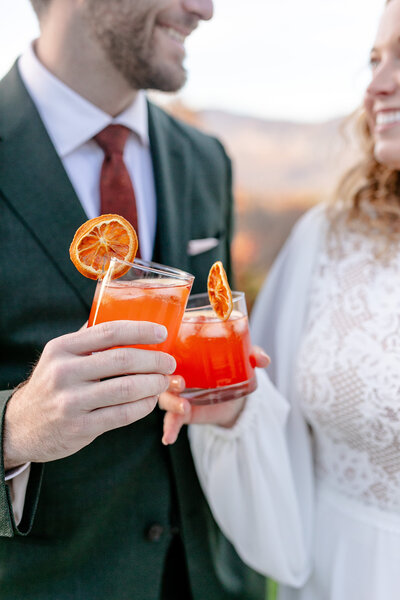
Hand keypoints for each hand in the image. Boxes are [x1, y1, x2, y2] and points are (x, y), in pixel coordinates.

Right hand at [4, 321, 175, 469]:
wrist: (20, 426)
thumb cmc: (52, 385)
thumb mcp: (60, 356)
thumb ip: (88, 339)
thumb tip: (126, 315)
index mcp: (62, 348)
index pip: (109, 332)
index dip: (140, 330)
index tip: (162, 333)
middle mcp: (64, 372)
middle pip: (122, 360)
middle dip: (154, 361)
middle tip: (169, 363)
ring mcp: (70, 402)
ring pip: (126, 389)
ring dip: (153, 384)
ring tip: (163, 381)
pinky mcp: (79, 428)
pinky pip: (122, 415)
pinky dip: (142, 407)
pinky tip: (150, 401)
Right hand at [159, 346, 269, 444]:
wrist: (235, 397)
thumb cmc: (232, 371)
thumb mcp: (242, 362)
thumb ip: (253, 357)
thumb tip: (264, 360)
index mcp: (189, 359)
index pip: (171, 354)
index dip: (168, 356)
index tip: (174, 360)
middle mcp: (180, 376)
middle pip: (165, 377)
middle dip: (169, 381)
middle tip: (181, 384)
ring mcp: (179, 396)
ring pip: (166, 399)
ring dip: (171, 403)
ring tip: (184, 408)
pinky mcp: (183, 414)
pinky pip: (171, 421)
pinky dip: (168, 429)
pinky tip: (167, 439)